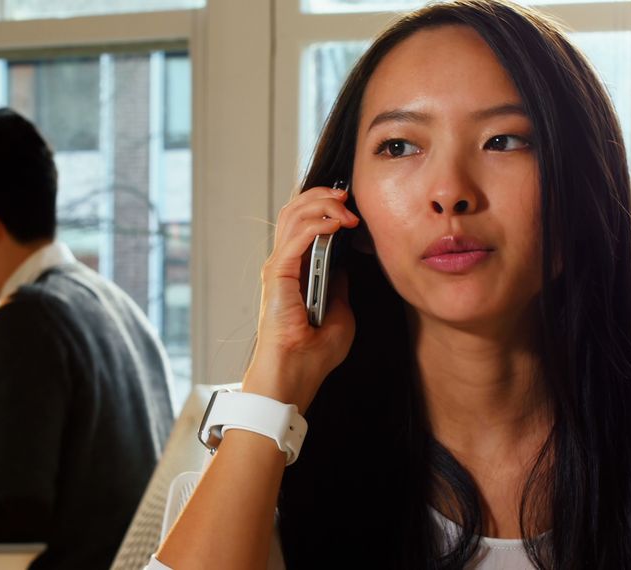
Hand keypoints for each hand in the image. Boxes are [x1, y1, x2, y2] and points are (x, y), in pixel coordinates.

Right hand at [244, 185, 359, 411]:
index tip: (353, 205)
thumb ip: (339, 287)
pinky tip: (337, 224)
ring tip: (346, 207)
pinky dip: (318, 223)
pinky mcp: (277, 275)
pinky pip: (297, 237)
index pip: (304, 222)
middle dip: (323, 195)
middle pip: (295, 210)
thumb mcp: (341, 314)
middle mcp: (283, 264)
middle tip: (349, 196)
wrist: (296, 376)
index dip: (325, 205)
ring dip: (322, 204)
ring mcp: (278, 267)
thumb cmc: (313, 354)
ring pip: (293, 215)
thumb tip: (344, 265)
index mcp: (296, 271)